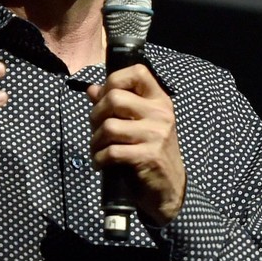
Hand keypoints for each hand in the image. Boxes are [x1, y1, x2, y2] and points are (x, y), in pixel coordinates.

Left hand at [87, 63, 185, 225]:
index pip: (137, 72)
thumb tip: (92, 89)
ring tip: (97, 149)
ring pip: (109, 126)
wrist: (170, 188)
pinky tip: (101, 163)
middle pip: (115, 98)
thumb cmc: (150, 152)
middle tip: (96, 129)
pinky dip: (99, 159)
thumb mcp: (138, 125)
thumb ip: (117, 106)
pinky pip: (112, 152)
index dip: (114, 80)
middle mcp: (160, 114)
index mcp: (159, 100)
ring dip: (95, 141)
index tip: (105, 97)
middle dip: (96, 115)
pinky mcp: (148, 156)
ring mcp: (156, 135)